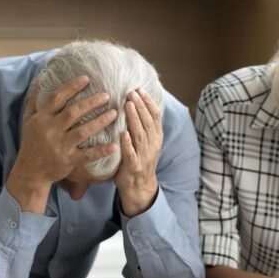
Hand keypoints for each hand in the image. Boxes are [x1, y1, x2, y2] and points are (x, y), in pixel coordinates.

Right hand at [6, 75, 117, 212]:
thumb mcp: (28, 121)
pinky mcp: (68, 160)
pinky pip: (87, 155)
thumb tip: (38, 81)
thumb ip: (33, 101)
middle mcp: (51, 130)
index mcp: (42, 118)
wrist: (30, 171)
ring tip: (114, 113)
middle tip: (107, 95)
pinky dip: (101, 151)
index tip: (87, 78)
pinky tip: (114, 145)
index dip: (71, 87)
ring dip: (99, 121)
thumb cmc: (31, 143)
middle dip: (91, 102)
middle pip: (73, 112)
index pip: (57, 98)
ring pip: (82, 131)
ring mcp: (60, 145)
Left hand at [113, 88, 162, 216]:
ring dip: (135, 119)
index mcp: (156, 138)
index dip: (149, 102)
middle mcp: (152, 145)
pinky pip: (131, 154)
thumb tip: (135, 103)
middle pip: (148, 122)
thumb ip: (142, 126)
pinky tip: (122, 133)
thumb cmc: (138, 160)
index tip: (140, 89)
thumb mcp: (146, 142)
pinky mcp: (133, 167)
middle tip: (132, 92)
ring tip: (128, 105)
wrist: (139, 188)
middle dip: (141, 106)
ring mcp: (144, 156)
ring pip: (141, 135)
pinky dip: (127, 143)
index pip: (155, 116)